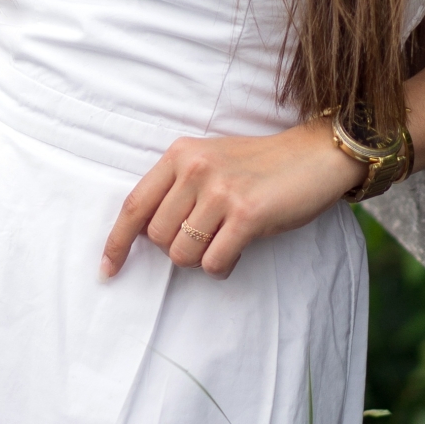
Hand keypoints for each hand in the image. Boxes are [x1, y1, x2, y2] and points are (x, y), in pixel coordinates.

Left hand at [102, 119, 364, 279]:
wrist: (316, 155)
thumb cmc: (261, 164)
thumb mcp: (211, 160)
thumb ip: (177, 187)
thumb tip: (145, 233)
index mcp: (180, 154)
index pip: (134, 205)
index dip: (117, 242)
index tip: (108, 269)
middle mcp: (195, 168)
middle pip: (158, 237)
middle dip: (178, 248)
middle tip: (207, 236)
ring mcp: (221, 190)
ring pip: (182, 254)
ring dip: (202, 259)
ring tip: (225, 242)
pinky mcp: (246, 214)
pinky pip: (213, 262)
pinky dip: (223, 267)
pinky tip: (238, 252)